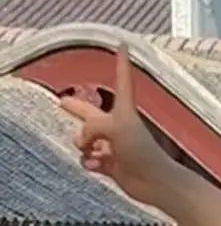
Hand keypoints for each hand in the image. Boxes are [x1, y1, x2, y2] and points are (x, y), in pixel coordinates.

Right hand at [58, 47, 174, 207]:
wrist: (154, 182)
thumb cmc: (141, 151)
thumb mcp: (114, 127)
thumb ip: (92, 127)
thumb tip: (82, 143)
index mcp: (124, 111)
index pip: (122, 80)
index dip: (121, 62)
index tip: (123, 44)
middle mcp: (119, 126)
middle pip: (91, 114)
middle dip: (77, 109)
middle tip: (62, 101)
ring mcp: (114, 145)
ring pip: (86, 141)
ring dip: (83, 146)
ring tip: (91, 152)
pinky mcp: (112, 165)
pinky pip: (89, 160)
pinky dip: (89, 163)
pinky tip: (96, 166)